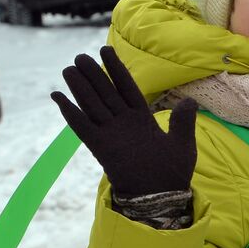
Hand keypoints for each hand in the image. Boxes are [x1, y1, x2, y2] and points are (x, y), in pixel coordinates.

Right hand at [52, 46, 196, 197]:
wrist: (160, 197)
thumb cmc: (172, 172)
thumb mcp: (182, 143)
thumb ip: (182, 121)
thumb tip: (190, 100)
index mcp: (143, 118)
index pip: (127, 87)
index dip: (117, 69)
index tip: (106, 50)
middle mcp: (124, 123)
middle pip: (105, 92)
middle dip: (93, 74)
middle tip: (79, 56)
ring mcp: (111, 134)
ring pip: (92, 105)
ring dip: (80, 88)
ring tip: (67, 69)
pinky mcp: (100, 147)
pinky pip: (81, 127)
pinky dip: (70, 113)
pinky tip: (58, 98)